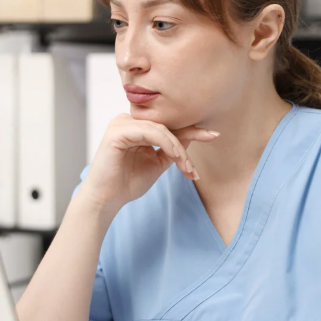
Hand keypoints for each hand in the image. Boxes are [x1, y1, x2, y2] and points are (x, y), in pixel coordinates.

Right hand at [79, 114, 218, 214]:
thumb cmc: (127, 183)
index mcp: (135, 126)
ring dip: (177, 147)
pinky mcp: (117, 132)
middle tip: (193, 168)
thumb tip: (195, 134)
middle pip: (166, 124)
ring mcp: (121, 124)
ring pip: (160, 128)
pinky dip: (166, 143)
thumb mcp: (157, 163)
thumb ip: (172, 149)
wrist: (106, 200)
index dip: (192, 130)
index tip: (214, 136)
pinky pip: (149, 132)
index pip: (167, 124)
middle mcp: (127, 120)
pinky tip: (175, 157)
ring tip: (185, 167)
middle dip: (185, 144)